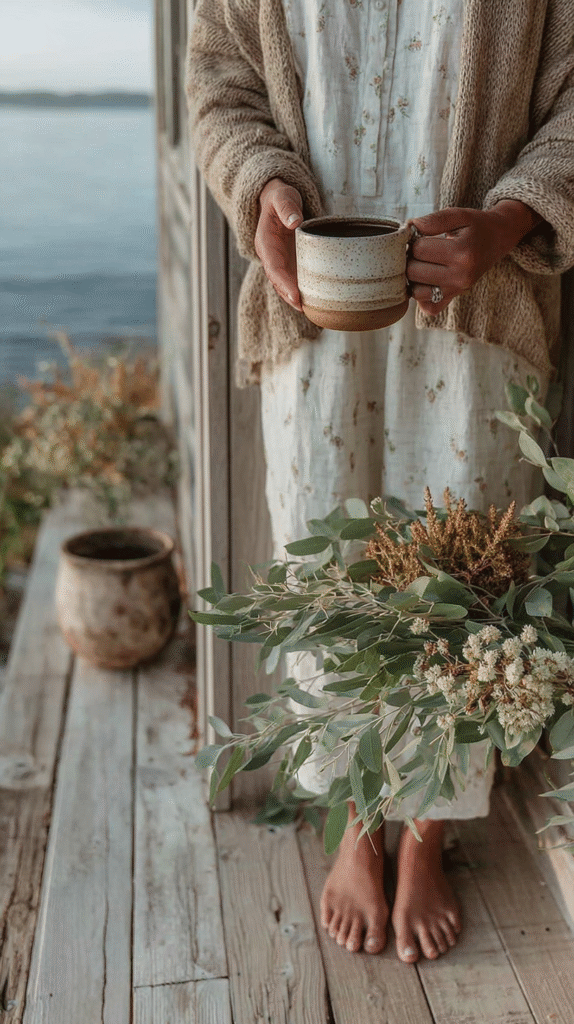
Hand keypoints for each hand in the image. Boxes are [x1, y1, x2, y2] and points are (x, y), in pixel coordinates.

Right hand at [255, 178, 303, 310]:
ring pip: (285, 283)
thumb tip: (295, 222)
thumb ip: (287, 207)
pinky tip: (314, 299)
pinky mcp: (289, 262)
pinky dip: (302, 289)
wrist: (278, 200)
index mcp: (265, 243)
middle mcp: (270, 256)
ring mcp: (280, 261)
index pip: (273, 267)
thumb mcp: (282, 196)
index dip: (283, 283)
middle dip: (289, 295)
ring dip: (295, 297)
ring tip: (309, 309)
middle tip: (303, 308)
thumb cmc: (281, 197)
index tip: (295, 295)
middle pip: (278, 281)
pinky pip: (294, 278)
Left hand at [406, 202, 542, 314]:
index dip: (414, 239)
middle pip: (413, 272)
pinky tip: (426, 280)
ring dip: (413, 277)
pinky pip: (427, 307)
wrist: (497, 240)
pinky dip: (422, 296)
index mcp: (462, 253)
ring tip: (422, 263)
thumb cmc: (475, 226)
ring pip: (415, 291)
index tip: (420, 235)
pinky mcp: (453, 300)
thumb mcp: (459, 215)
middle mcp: (460, 277)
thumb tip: (408, 228)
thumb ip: (433, 220)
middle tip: (420, 249)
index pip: (419, 249)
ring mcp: (457, 291)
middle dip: (411, 258)